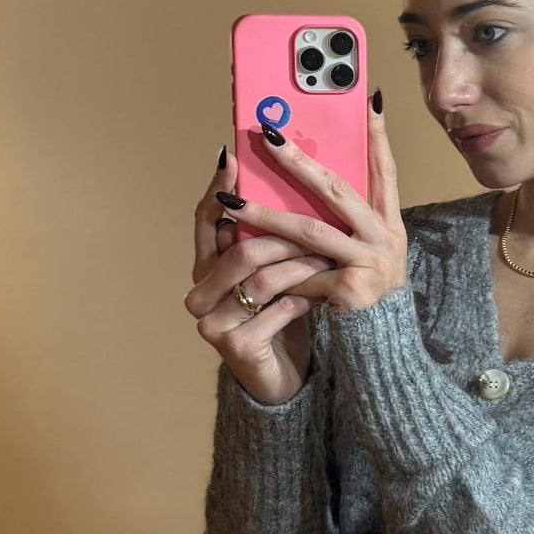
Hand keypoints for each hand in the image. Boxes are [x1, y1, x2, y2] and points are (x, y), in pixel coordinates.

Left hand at [185, 95, 404, 405]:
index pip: (385, 170)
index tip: (369, 99)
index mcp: (389, 224)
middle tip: (264, 137)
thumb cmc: (366, 295)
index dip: (378, 136)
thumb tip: (307, 180)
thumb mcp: (363, 253)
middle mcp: (385, 238)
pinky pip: (302, 275)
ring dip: (264, 215)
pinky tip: (244, 264)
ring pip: (309, 232)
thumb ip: (344, 222)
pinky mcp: (350, 292)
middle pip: (337, 190)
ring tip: (230, 202)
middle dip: (297, 161)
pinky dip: (273, 271)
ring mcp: (370, 264)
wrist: (382, 349)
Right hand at [185, 141, 338, 405]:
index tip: (234, 156)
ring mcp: (214, 323)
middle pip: (240, 249)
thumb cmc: (283, 316)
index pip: (205, 220)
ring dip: (300, 266)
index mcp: (208, 267)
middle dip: (283, 234)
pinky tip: (322, 298)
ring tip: (331, 256)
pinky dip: (301, 301)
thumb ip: (271, 237)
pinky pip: (274, 313)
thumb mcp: (276, 271)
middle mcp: (202, 292)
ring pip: (260, 281)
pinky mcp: (236, 348)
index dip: (219, 188)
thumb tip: (293, 175)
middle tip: (320, 223)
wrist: (287, 378)